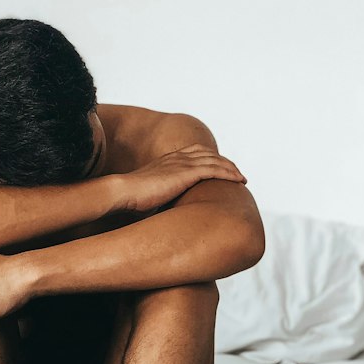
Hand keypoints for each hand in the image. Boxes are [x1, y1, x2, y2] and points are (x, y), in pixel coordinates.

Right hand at [117, 144, 245, 212]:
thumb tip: (162, 211)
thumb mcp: (147, 194)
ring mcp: (182, 164)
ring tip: (242, 178)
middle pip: (208, 154)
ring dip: (231, 168)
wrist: (122, 191)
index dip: (210, 158)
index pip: (195, 153)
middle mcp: (176, 158)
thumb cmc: (130, 198)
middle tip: (236, 173)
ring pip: (215, 161)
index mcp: (168, 160)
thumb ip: (158, 196)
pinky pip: (214, 170)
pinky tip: (238, 180)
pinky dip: (228, 173)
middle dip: (224, 162)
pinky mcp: (186, 173)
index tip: (219, 167)